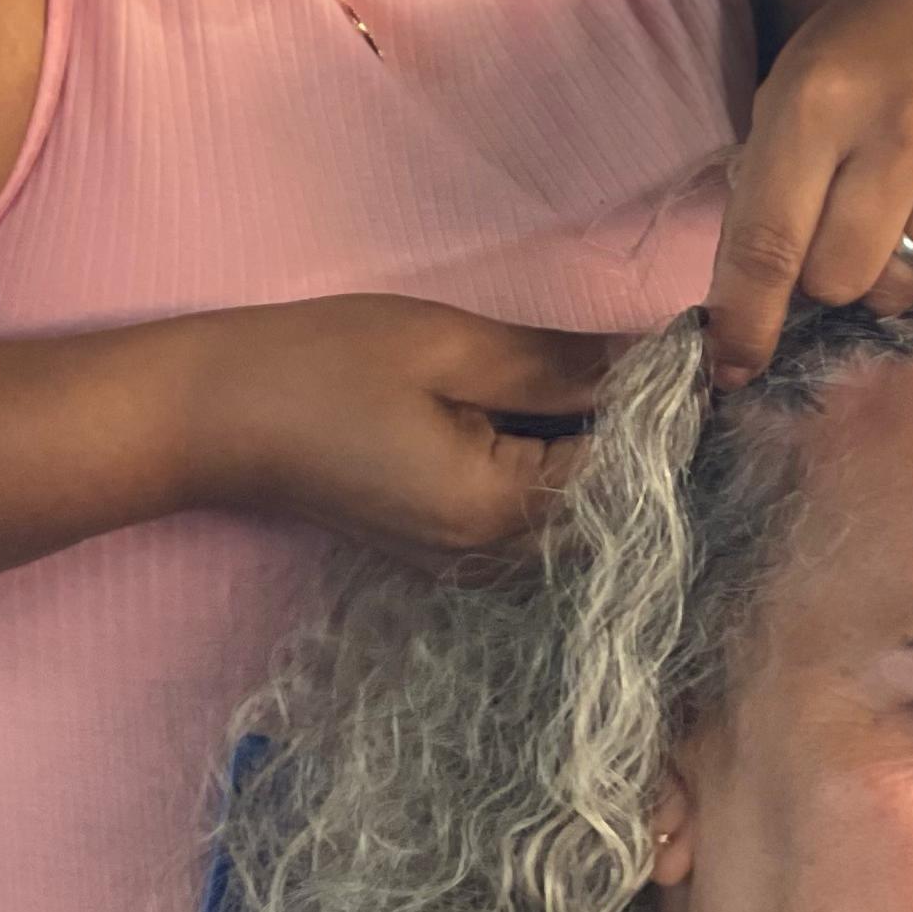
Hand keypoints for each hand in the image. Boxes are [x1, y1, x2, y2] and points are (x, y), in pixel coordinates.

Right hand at [176, 294, 634, 572]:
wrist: (212, 416)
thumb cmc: (322, 367)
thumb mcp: (452, 347)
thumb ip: (562, 364)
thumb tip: (663, 360)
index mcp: (499, 514)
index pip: (629, 475)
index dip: (670, 416)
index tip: (700, 359)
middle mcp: (494, 561)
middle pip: (612, 507)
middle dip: (647, 438)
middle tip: (672, 364)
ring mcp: (469, 564)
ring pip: (578, 513)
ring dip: (605, 451)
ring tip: (623, 379)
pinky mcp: (449, 548)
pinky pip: (535, 514)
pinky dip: (561, 466)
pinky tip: (563, 412)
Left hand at [704, 0, 912, 384]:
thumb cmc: (877, 46)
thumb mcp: (797, 84)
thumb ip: (767, 187)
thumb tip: (743, 310)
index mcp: (821, 100)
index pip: (768, 244)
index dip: (744, 320)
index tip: (730, 369)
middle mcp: (902, 133)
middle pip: (836, 281)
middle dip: (824, 274)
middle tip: (841, 224)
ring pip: (900, 292)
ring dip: (885, 272)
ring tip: (901, 209)